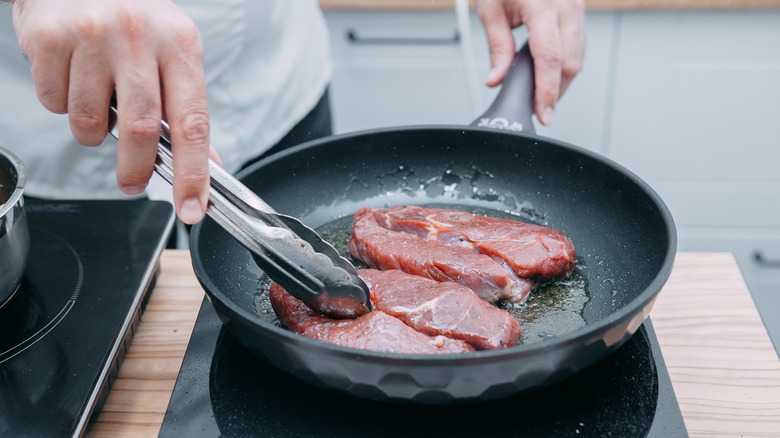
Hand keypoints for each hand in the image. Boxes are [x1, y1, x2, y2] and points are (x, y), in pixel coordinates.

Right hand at [12, 0, 210, 223]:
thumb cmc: (135, 19)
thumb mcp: (174, 52)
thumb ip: (187, 107)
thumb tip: (208, 163)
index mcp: (180, 44)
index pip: (193, 122)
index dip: (194, 173)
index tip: (192, 208)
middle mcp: (139, 37)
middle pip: (141, 129)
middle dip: (136, 170)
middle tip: (132, 184)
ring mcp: (92, 35)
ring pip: (89, 121)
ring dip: (92, 131)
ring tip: (97, 104)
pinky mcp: (49, 38)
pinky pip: (54, 102)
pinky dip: (62, 104)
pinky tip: (72, 76)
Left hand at [476, 0, 584, 125]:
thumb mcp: (490, 9)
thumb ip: (497, 47)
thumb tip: (497, 79)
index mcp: (543, 4)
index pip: (550, 58)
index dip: (547, 91)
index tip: (544, 113)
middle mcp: (566, 4)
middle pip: (570, 62)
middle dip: (555, 91)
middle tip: (538, 110)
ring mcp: (577, 5)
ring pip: (578, 55)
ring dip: (561, 79)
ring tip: (541, 95)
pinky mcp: (578, 8)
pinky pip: (578, 43)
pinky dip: (565, 62)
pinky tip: (550, 72)